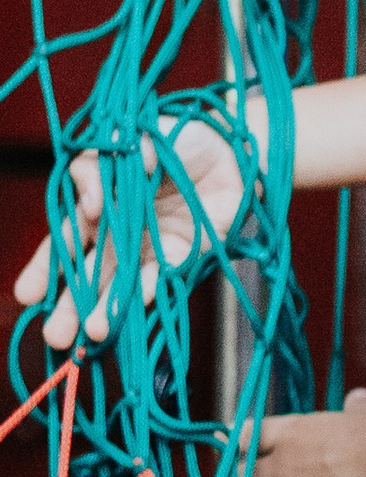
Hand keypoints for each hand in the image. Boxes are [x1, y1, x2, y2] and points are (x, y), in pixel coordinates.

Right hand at [12, 119, 246, 349]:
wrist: (230, 147)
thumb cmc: (172, 139)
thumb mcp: (128, 143)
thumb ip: (102, 170)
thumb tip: (89, 206)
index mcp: (98, 208)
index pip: (64, 243)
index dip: (44, 270)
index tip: (25, 296)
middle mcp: (120, 236)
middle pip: (88, 277)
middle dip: (70, 307)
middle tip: (55, 336)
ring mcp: (150, 249)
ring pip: (121, 286)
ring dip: (106, 310)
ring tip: (91, 335)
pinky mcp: (183, 256)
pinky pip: (161, 277)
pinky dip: (147, 290)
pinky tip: (129, 307)